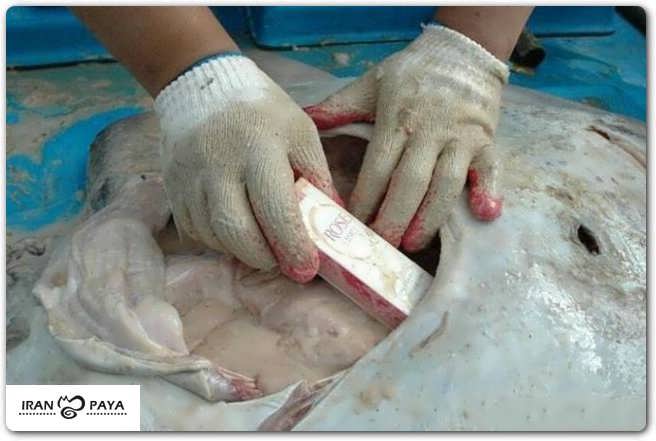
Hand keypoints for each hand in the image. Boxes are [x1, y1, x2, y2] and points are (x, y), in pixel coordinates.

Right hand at [155, 54, 338, 282]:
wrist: (202, 86)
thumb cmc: (262, 111)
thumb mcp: (301, 133)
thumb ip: (317, 178)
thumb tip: (330, 224)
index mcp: (258, 149)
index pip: (275, 211)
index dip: (293, 247)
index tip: (307, 268)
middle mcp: (218, 167)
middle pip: (238, 234)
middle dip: (264, 258)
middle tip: (282, 261)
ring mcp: (190, 180)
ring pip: (214, 238)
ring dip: (241, 251)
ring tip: (261, 243)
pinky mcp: (173, 189)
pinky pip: (196, 231)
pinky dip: (218, 240)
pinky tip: (235, 228)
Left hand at [305, 25, 508, 250]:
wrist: (463, 50)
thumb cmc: (412, 72)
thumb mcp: (371, 83)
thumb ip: (339, 106)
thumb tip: (304, 118)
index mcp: (397, 119)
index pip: (378, 167)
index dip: (366, 199)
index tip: (354, 224)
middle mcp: (430, 131)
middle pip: (411, 182)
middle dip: (394, 218)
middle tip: (380, 245)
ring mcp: (461, 138)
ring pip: (447, 184)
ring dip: (430, 217)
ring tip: (413, 245)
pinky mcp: (486, 141)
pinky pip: (491, 169)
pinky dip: (489, 190)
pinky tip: (485, 213)